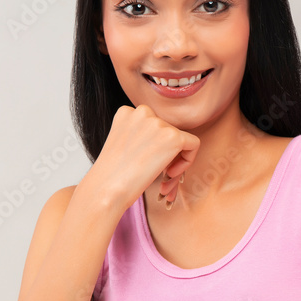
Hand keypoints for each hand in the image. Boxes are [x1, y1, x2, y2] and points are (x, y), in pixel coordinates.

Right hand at [84, 104, 199, 212]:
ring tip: (161, 179)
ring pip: (180, 140)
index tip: (145, 164)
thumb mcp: (122, 145)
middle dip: (165, 153)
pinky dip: (187, 161)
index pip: (153, 125)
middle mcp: (142, 111)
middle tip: (157, 174)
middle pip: (167, 131)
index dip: (153, 146)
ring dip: (174, 161)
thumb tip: (163, 140)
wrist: (106, 189)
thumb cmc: (111, 176)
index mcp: (127, 112)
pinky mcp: (173, 136)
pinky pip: (193, 145)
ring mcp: (157, 123)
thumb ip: (140, 135)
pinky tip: (170, 175)